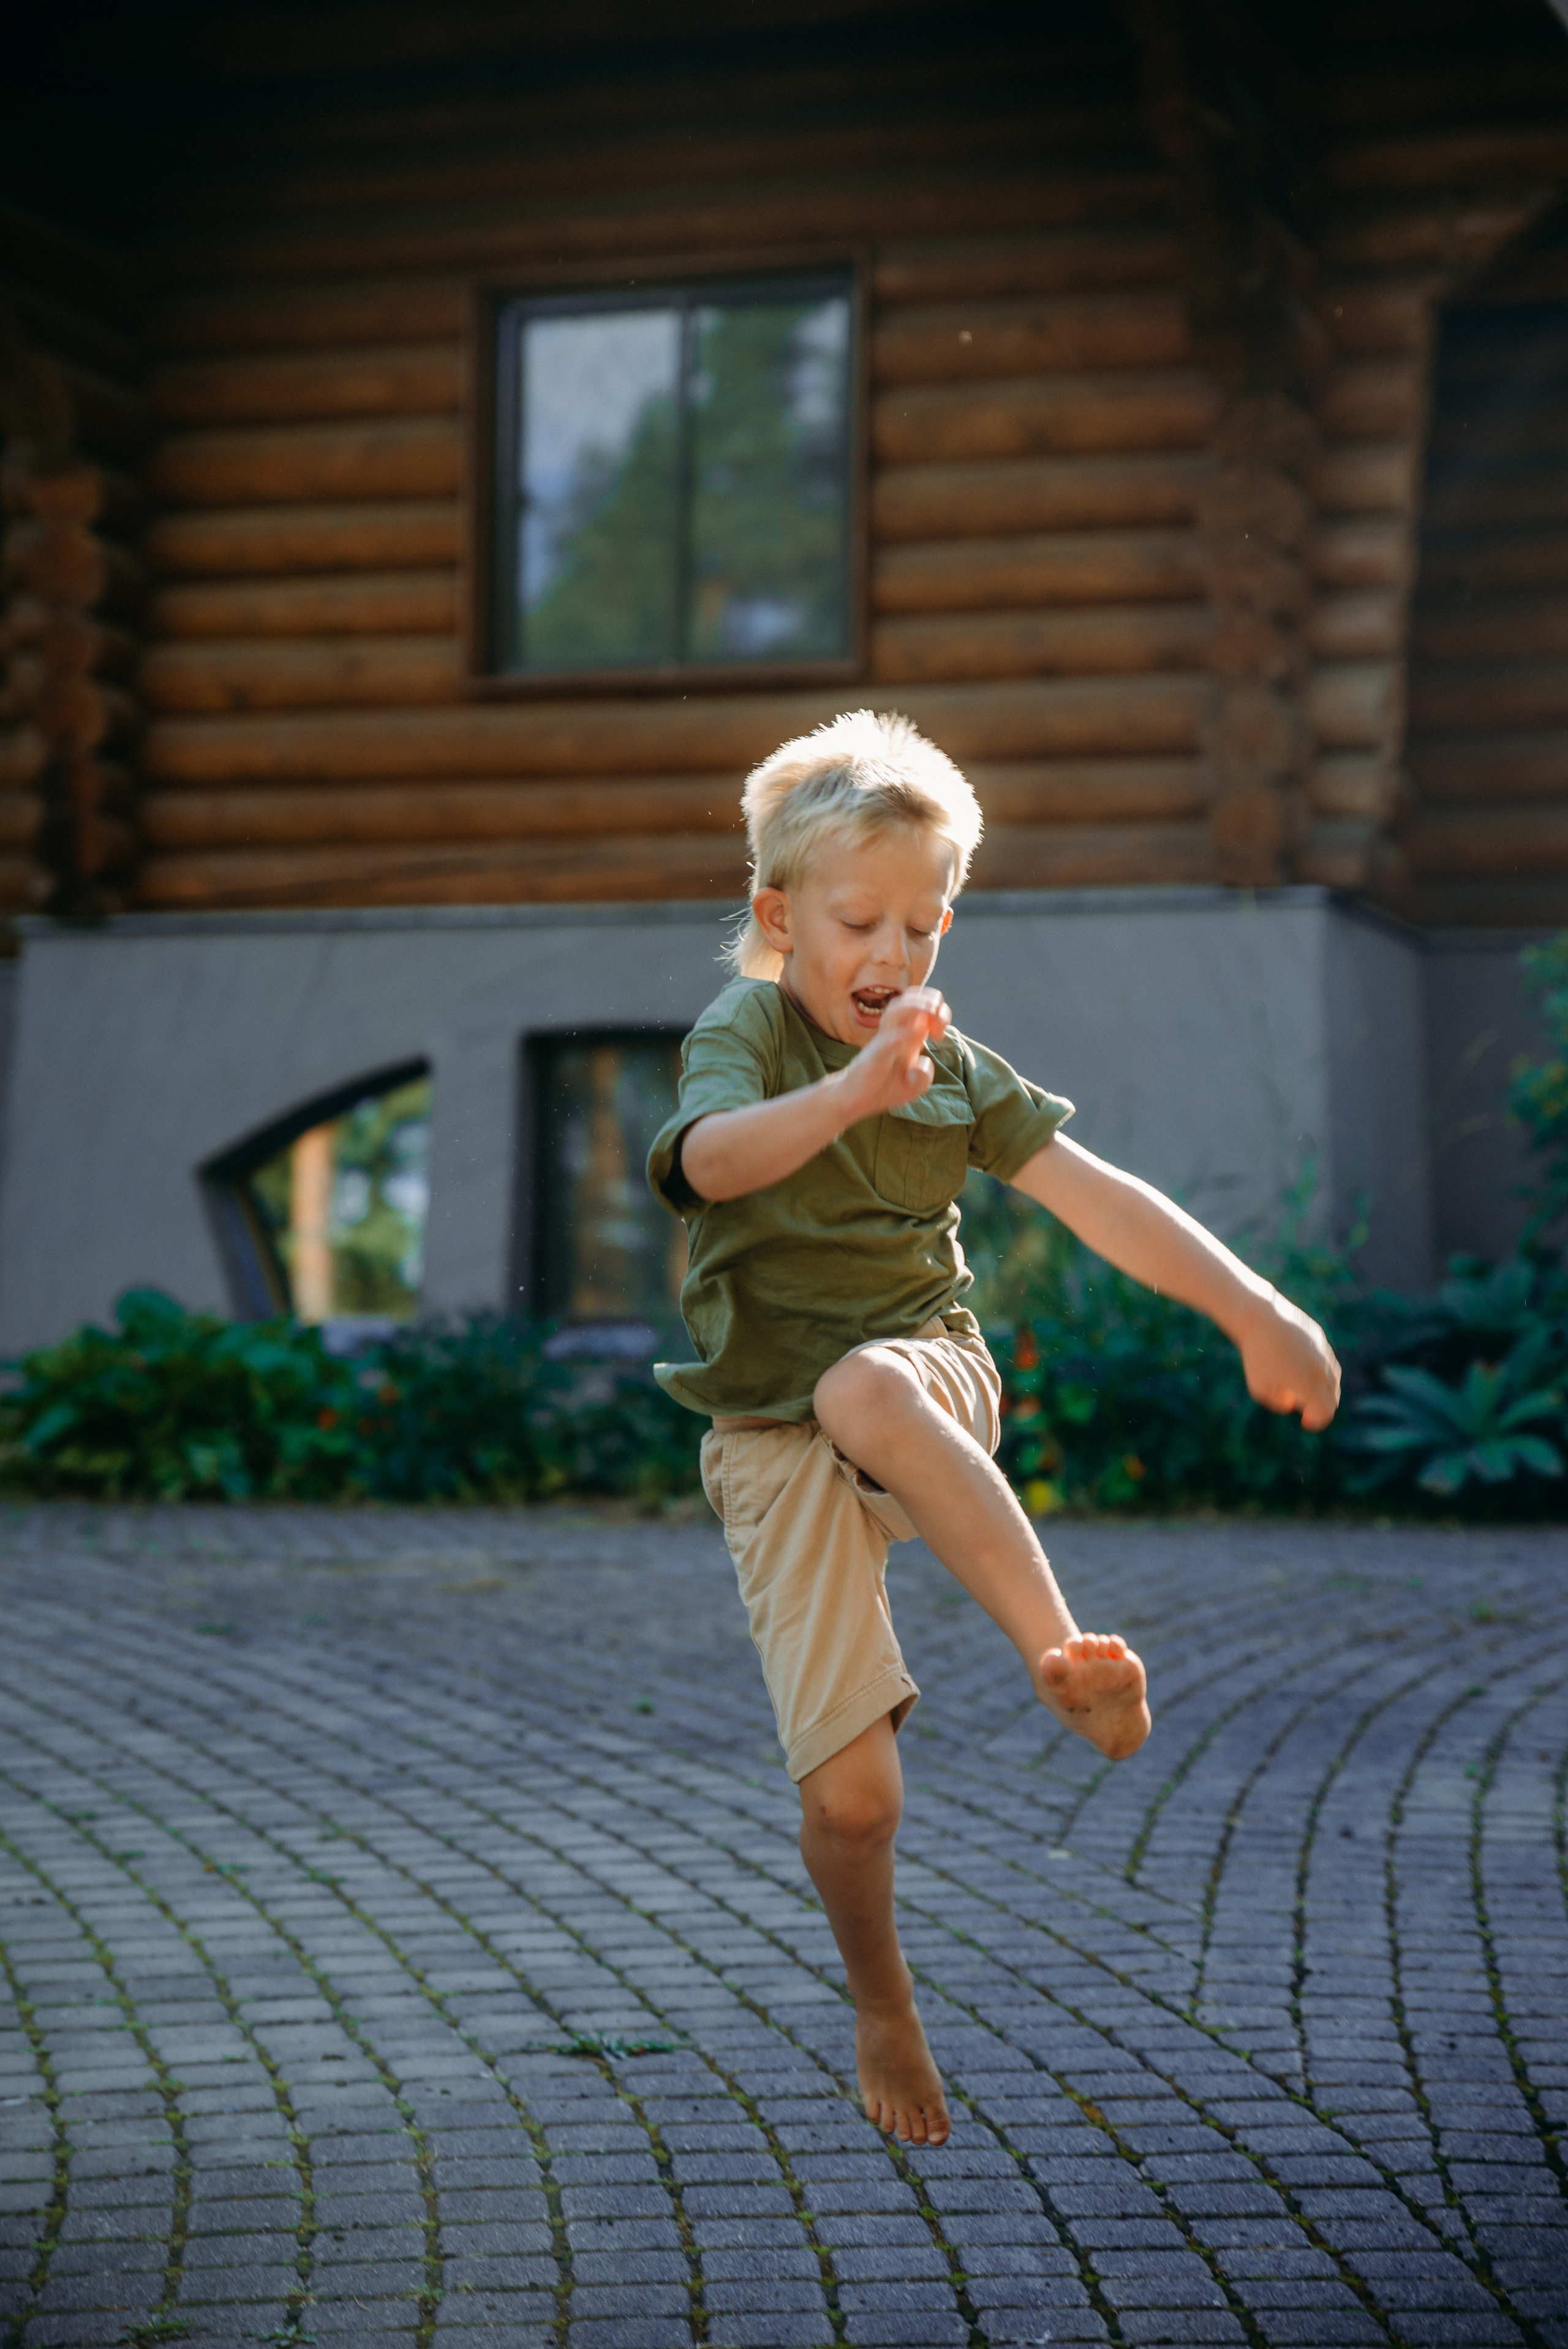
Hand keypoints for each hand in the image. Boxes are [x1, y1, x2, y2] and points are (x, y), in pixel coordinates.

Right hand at [840, 988, 950, 1118]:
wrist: (855, 1099)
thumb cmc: (885, 1088)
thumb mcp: (913, 1087)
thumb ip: (924, 1075)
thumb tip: (924, 1061)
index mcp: (907, 1036)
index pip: (923, 1008)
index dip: (939, 1013)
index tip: (939, 1035)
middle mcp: (895, 1034)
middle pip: (908, 1001)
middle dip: (930, 1002)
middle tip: (940, 1022)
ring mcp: (882, 1043)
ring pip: (894, 1013)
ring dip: (913, 1008)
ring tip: (927, 1016)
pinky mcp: (872, 1059)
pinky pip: (882, 1045)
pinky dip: (893, 1039)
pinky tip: (903, 1038)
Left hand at [1238, 1290, 1341, 1429]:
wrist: (1260, 1317)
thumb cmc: (1256, 1355)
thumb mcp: (1259, 1387)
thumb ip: (1277, 1402)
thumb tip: (1291, 1404)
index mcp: (1310, 1386)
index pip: (1325, 1413)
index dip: (1317, 1422)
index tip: (1305, 1422)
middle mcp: (1323, 1370)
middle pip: (1332, 1398)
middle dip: (1322, 1408)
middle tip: (1307, 1411)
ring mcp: (1324, 1352)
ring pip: (1333, 1378)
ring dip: (1324, 1390)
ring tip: (1307, 1392)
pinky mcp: (1320, 1337)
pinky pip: (1327, 1360)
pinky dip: (1321, 1371)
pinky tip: (1305, 1371)